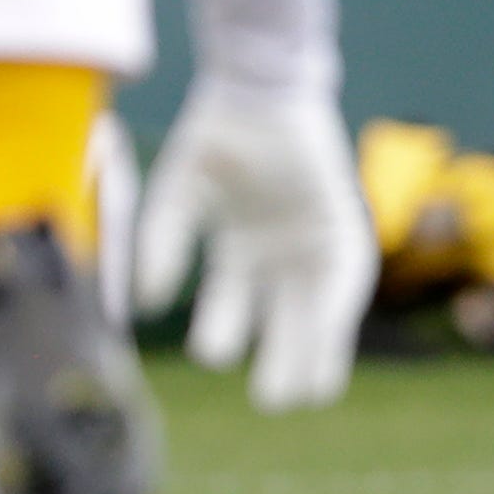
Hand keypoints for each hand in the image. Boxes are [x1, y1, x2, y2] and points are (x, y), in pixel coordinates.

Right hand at [135, 76, 373, 410]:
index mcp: (236, 248)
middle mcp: (278, 256)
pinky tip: (321, 344)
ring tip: (300, 395)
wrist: (261, 92)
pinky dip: (332, 319)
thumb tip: (146, 304)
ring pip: (315, 316)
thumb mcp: (177, 194)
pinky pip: (342, 289)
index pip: (232, 307)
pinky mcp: (346, 235)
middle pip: (279, 322)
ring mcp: (315, 247)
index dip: (223, 333)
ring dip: (311, 354)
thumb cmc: (216, 137)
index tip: (210, 355)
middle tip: (269, 401)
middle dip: (276, 362)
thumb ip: (162, 243)